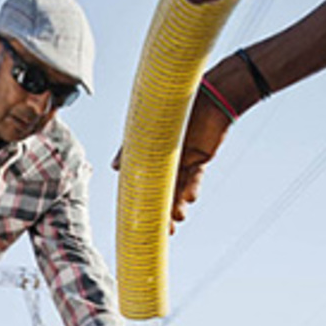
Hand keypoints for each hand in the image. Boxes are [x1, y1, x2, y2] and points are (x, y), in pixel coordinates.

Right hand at [112, 81, 232, 234]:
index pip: (138, 181)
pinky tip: (189, 200)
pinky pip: (194, 178)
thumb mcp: (148, 127)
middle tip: (162, 231)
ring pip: (177, 187)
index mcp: (145, 152)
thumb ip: (130, 148)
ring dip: (177, 205)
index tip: (135, 219)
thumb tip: (115, 168)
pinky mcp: (199, 158)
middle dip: (161, 212)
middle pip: (159, 190)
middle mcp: (161, 158)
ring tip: (177, 221)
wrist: (211, 94)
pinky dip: (191, 189)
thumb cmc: (174, 106)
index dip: (137, 201)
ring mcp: (180, 159)